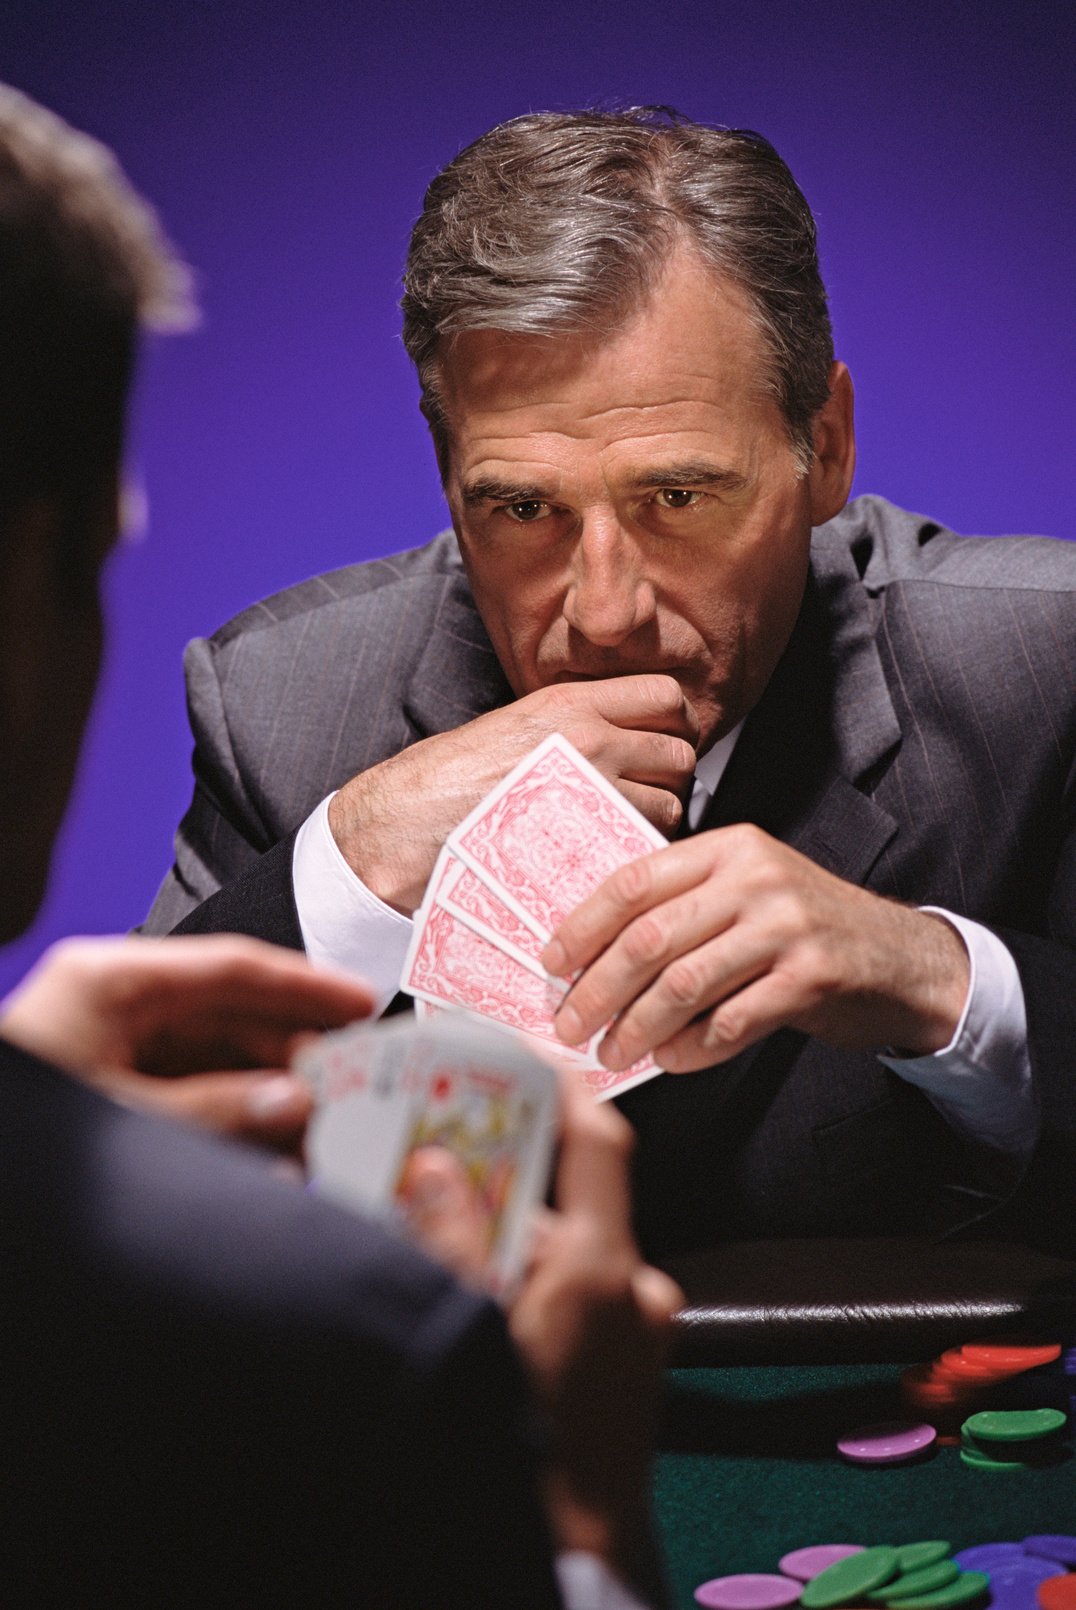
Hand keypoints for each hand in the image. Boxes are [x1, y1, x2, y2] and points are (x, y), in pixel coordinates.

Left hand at [0, 935, 374, 1151]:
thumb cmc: (24, 1135)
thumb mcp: (123, 1119)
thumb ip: (215, 1112)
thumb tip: (291, 1103)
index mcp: (107, 983)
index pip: (229, 967)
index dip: (303, 984)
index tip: (361, 1002)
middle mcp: (110, 1006)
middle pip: (227, 1013)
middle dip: (292, 1050)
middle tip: (353, 1081)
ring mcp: (107, 1047)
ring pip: (212, 1059)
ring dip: (267, 1092)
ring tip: (324, 1124)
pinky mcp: (106, 1090)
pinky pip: (187, 1095)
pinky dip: (232, 1119)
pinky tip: (274, 1148)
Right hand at [328, 673, 697, 911]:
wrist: (406, 824)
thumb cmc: (446, 779)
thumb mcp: (511, 724)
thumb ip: (569, 723)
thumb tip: (617, 732)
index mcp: (570, 701)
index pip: (665, 694)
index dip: (674, 720)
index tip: (662, 739)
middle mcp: (590, 738)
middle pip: (679, 751)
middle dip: (672, 775)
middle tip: (649, 792)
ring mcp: (592, 791)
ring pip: (671, 804)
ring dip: (659, 821)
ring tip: (626, 830)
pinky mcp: (588, 839)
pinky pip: (644, 844)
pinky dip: (639, 853)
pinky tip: (614, 857)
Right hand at [406, 1068, 680, 1599]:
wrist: (577, 1560)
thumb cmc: (526, 1459)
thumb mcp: (467, 1331)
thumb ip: (449, 1240)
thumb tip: (435, 1168)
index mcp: (601, 1270)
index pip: (597, 1141)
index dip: (563, 1085)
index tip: (527, 1052)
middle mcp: (635, 1288)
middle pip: (566, 1202)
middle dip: (502, 1187)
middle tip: (438, 1173)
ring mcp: (641, 1329)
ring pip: (568, 1253)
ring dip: (511, 1246)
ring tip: (444, 1257)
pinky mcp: (635, 1362)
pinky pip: (581, 1296)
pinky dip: (535, 1287)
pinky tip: (486, 1311)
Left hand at [543, 823, 970, 1070]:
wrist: (903, 959)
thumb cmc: (806, 930)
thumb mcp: (749, 892)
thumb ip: (685, 907)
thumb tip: (593, 956)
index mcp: (729, 848)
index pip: (635, 880)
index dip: (584, 925)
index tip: (552, 964)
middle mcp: (756, 878)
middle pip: (650, 937)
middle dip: (598, 988)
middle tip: (569, 1024)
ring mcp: (786, 927)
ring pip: (683, 983)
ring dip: (637, 1027)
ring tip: (612, 1053)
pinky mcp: (811, 977)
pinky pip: (730, 1021)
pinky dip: (691, 1048)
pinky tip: (669, 1060)